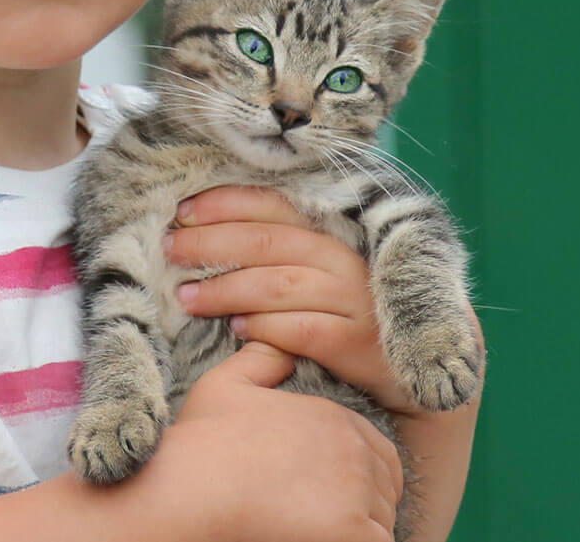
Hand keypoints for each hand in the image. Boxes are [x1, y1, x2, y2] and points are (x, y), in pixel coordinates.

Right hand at [156, 341, 402, 541]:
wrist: (190, 489)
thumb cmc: (202, 443)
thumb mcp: (226, 384)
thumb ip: (261, 359)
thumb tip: (280, 345)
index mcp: (331, 416)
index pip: (375, 451)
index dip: (358, 475)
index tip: (330, 494)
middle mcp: (351, 447)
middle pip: (384, 486)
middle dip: (365, 503)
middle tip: (327, 516)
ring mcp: (354, 488)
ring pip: (381, 519)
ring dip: (361, 528)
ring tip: (321, 528)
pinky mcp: (351, 529)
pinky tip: (326, 539)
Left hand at [163, 185, 414, 414]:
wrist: (409, 374)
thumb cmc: (343, 315)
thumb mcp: (316, 272)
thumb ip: (274, 252)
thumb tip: (202, 234)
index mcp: (330, 232)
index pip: (273, 205)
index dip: (224, 204)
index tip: (181, 212)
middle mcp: (345, 260)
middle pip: (268, 242)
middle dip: (211, 243)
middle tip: (170, 250)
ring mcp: (355, 301)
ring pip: (278, 285)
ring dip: (226, 288)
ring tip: (186, 296)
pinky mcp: (359, 344)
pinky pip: (301, 330)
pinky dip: (263, 327)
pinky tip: (235, 329)